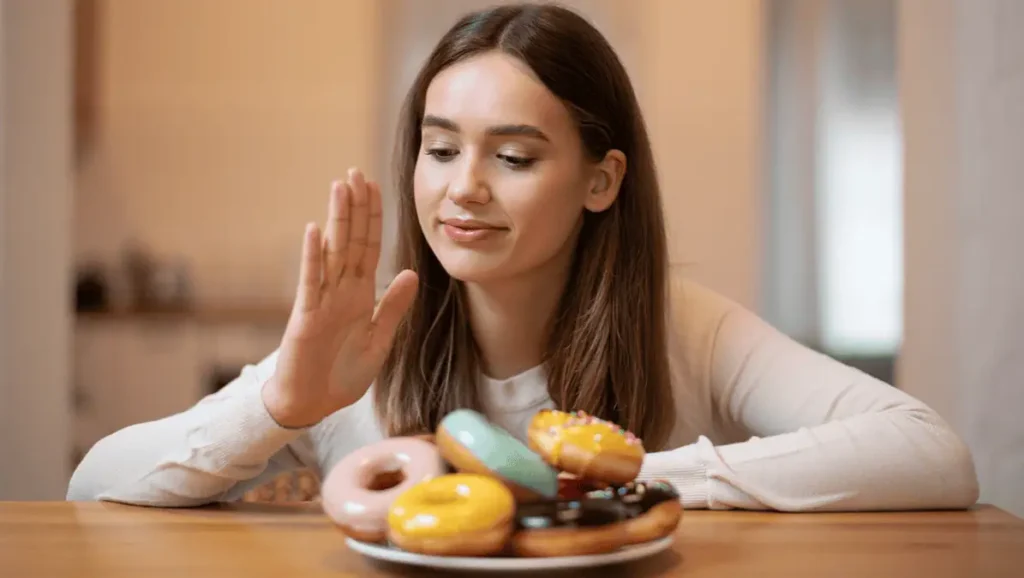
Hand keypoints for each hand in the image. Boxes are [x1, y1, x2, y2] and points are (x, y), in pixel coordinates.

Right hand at [262, 168, 417, 427]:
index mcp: (360, 296)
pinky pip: (311, 282)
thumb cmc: (342, 375)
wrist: (312, 405)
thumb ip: (394, 307)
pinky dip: (312, 257)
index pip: (369, 248)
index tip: (375, 187)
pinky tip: (315, 230)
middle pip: (351, 240)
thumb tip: (410, 273)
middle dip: (355, 207)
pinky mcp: (305, 317)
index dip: (373, 218)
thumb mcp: (379, 341)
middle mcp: (340, 291)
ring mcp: (321, 301)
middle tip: (356, 172)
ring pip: (332, 252)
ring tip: (339, 186)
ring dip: (336, 219)